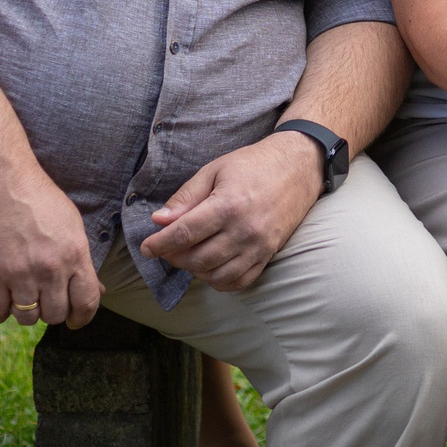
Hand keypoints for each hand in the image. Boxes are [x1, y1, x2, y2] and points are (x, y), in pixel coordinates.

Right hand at [0, 162, 103, 327]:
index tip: (75, 321)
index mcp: (75, 254)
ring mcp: (21, 273)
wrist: (3, 181)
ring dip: (27, 312)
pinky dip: (0, 312)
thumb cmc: (42, 200)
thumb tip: (98, 290)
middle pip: (55, 315)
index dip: (82, 318)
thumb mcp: (73, 225)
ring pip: (27, 318)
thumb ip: (83, 261)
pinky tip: (3, 300)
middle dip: (53, 312)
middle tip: (46, 301)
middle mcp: (50, 268)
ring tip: (25, 297)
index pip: (87, 302)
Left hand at [139, 132, 325, 291]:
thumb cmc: (253, 164)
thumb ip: (186, 197)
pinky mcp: (269, 254)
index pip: (185, 233)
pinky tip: (210, 267)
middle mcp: (244, 230)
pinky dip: (220, 281)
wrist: (299, 167)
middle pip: (198, 259)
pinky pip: (240, 282)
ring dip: (195, 271)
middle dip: (175, 257)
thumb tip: (159, 221)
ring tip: (188, 256)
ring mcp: (259, 246)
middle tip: (167, 248)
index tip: (146, 248)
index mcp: (228, 205)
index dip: (160, 244)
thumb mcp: (214, 170)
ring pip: (216, 275)